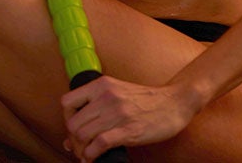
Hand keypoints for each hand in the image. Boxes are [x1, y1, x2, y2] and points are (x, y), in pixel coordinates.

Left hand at [61, 75, 195, 161]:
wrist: (175, 102)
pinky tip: (95, 157)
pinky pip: (100, 144)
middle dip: (74, 140)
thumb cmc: (146, 99)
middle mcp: (107, 96)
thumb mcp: (117, 93)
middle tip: (81, 147)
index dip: (67, 119)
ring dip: (82, 150)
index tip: (75, 129)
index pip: (67, 102)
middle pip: (73, 124)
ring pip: (83, 135)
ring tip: (88, 154)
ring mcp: (118, 113)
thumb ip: (94, 108)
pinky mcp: (129, 130)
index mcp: (102, 85)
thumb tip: (69, 139)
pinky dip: (92, 155)